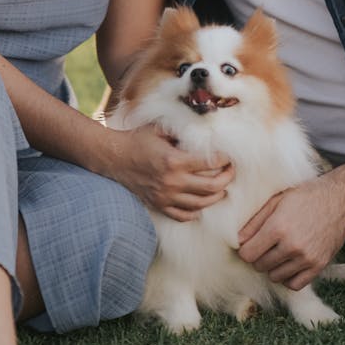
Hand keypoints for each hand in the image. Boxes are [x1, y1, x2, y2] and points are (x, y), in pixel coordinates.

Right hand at [107, 124, 233, 220]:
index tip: (228, 156)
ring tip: (222, 188)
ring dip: (216, 196)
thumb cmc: (137, 140)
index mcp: (174, 160)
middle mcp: (172, 181)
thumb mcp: (159, 129)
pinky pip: (183, 215)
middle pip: (211, 187)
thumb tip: (202, 128)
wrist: (114, 158)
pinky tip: (201, 203)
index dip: (223, 160)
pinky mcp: (159, 205)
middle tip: (230, 171)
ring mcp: (166, 196)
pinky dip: (196, 212)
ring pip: (200, 204)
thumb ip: (181, 130)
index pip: (209, 163)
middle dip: (226, 178)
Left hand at [237, 176, 344, 289]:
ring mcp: (306, 258)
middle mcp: (292, 246)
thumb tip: (238, 241)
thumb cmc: (304, 196)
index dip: (245, 249)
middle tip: (265, 245)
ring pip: (275, 276)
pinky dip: (287, 277)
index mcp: (278, 227)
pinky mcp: (318, 266)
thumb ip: (254, 221)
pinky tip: (288, 262)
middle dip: (258, 256)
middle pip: (259, 266)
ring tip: (278, 251)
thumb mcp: (276, 200)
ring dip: (272, 266)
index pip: (247, 254)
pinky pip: (294, 284)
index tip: (250, 243)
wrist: (339, 200)